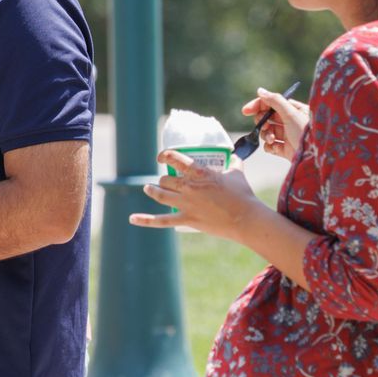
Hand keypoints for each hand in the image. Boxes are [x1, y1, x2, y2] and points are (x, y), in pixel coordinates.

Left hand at [134, 154, 259, 237]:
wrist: (246, 219)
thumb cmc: (243, 195)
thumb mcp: (237, 173)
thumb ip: (233, 162)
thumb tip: (235, 155)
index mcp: (200, 173)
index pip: (176, 158)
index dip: (165, 156)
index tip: (162, 157)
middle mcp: (189, 187)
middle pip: (166, 180)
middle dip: (164, 180)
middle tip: (166, 181)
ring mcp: (186, 204)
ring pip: (160, 195)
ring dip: (152, 191)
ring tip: (148, 188)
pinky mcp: (187, 219)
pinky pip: (161, 221)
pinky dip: (145, 220)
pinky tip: (132, 218)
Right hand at [241, 87, 309, 160]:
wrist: (315, 157)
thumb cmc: (306, 132)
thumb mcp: (291, 113)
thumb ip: (274, 100)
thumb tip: (260, 90)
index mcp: (294, 110)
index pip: (272, 103)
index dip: (258, 106)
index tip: (246, 111)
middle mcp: (290, 122)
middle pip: (267, 118)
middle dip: (262, 122)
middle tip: (264, 126)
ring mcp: (287, 136)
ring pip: (267, 132)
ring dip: (266, 135)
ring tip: (272, 139)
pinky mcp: (285, 149)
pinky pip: (270, 146)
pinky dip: (270, 146)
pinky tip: (276, 147)